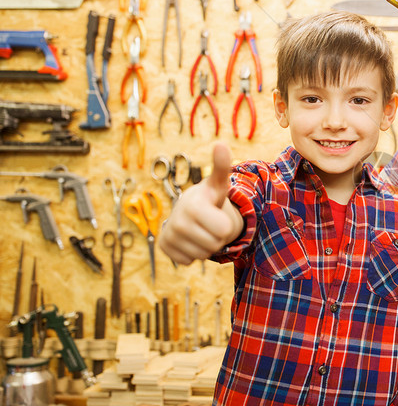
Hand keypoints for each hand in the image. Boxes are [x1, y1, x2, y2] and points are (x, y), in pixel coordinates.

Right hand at [158, 142, 240, 264]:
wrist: (187, 210)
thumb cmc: (208, 198)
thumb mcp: (218, 184)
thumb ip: (221, 167)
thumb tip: (222, 144)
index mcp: (192, 206)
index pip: (224, 231)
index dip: (225, 225)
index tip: (215, 213)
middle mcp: (176, 222)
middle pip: (214, 245)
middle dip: (216, 237)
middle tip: (208, 223)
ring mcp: (168, 236)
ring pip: (203, 255)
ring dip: (205, 245)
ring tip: (199, 229)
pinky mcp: (164, 249)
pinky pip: (190, 261)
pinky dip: (193, 253)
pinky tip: (189, 238)